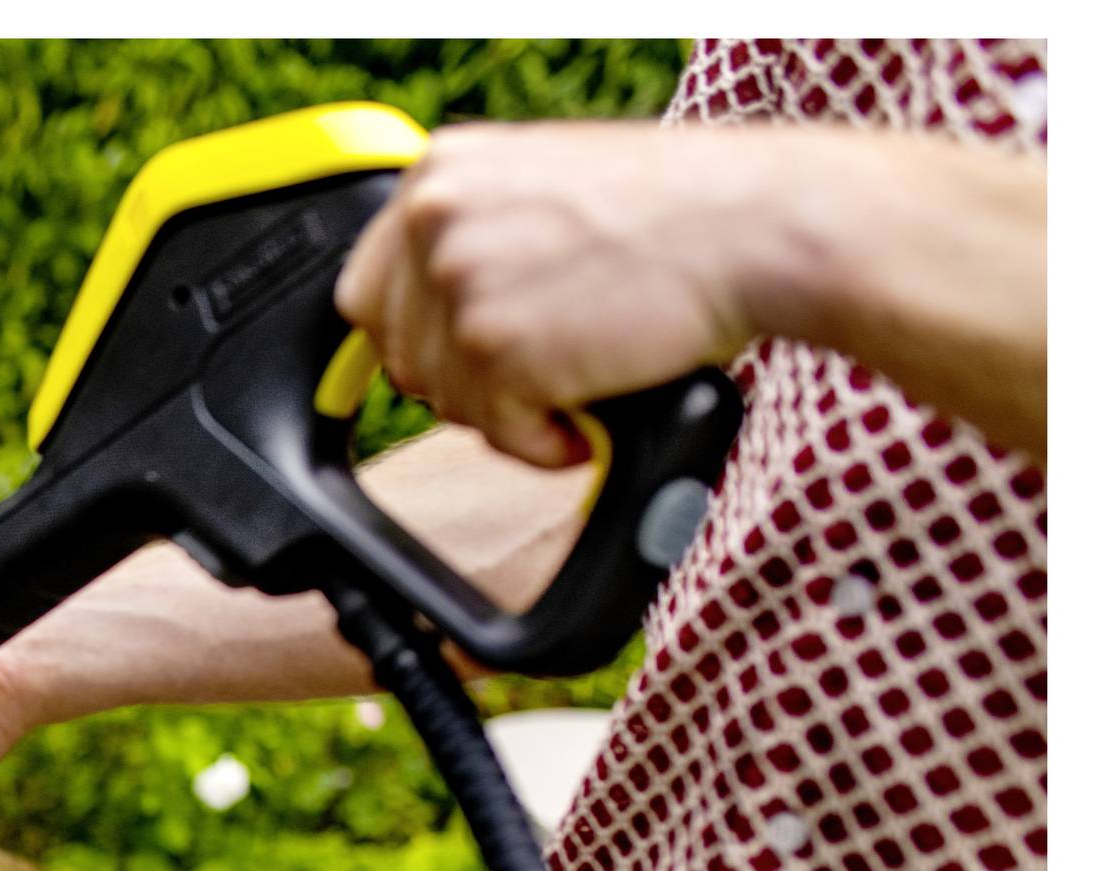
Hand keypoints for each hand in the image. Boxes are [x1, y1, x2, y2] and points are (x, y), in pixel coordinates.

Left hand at [337, 122, 776, 468]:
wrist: (756, 224)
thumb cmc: (678, 211)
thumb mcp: (543, 188)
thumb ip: (474, 234)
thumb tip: (426, 313)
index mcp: (440, 171)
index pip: (369, 289)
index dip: (417, 337)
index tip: (458, 359)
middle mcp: (434, 219)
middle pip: (400, 352)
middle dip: (464, 380)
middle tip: (534, 378)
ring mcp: (458, 283)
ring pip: (444, 400)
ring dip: (509, 414)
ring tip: (576, 389)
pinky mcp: (495, 349)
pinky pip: (493, 433)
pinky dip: (540, 444)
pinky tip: (585, 421)